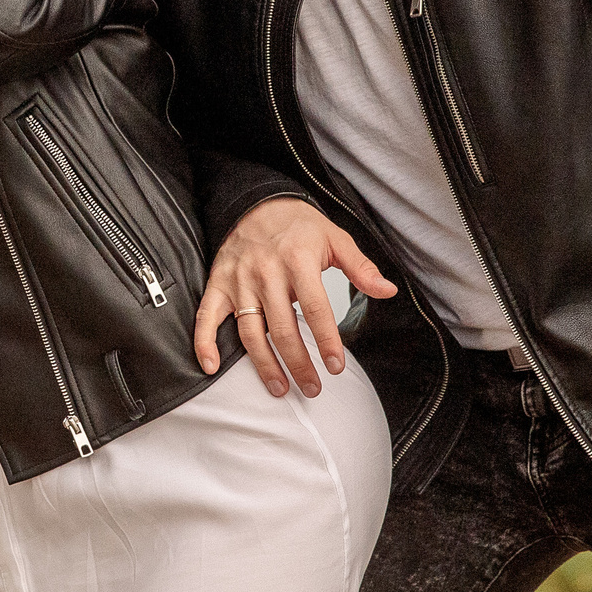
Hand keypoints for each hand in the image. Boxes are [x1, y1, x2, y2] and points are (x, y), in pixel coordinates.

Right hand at [195, 197, 397, 397]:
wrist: (254, 202)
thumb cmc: (297, 224)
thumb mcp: (335, 238)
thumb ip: (361, 267)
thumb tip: (387, 290)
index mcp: (297, 261)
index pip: (316, 309)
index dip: (327, 341)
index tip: (336, 366)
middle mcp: (266, 273)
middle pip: (283, 329)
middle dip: (299, 364)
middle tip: (312, 388)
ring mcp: (239, 282)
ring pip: (250, 332)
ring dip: (264, 365)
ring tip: (280, 388)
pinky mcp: (218, 285)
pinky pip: (207, 317)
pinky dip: (204, 343)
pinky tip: (211, 366)